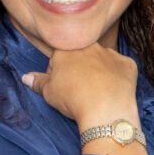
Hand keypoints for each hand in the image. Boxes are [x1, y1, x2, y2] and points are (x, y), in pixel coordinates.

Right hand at [20, 43, 137, 123]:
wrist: (104, 108)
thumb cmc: (72, 98)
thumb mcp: (49, 92)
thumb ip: (38, 82)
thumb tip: (25, 77)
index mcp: (67, 50)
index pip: (59, 58)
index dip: (59, 74)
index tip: (63, 88)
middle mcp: (90, 46)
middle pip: (82, 57)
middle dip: (80, 70)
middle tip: (79, 91)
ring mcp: (111, 54)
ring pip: (103, 62)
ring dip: (100, 73)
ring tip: (98, 93)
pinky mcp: (128, 64)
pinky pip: (122, 69)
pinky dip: (118, 79)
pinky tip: (114, 92)